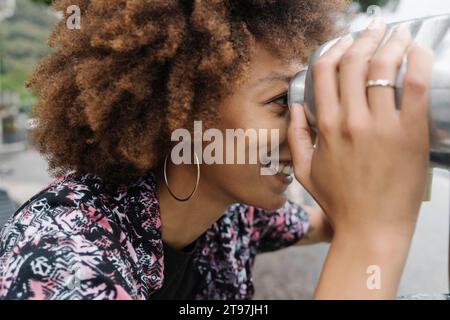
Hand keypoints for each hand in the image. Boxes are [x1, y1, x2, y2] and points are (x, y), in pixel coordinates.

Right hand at [288, 19, 433, 240]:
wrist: (371, 228)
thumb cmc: (339, 202)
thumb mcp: (304, 171)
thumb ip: (295, 136)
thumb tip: (295, 107)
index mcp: (326, 127)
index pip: (325, 71)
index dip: (334, 48)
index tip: (343, 42)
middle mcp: (351, 121)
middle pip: (354, 62)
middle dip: (363, 38)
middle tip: (373, 30)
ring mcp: (381, 126)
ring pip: (382, 66)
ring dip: (389, 42)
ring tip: (396, 34)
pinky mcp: (410, 133)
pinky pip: (415, 85)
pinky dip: (416, 60)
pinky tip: (416, 51)